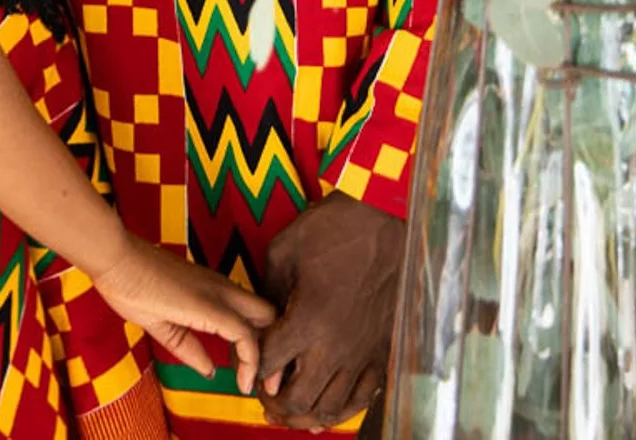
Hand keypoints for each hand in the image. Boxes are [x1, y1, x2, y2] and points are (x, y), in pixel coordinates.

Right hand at [93, 233, 275, 395]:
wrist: (116, 261)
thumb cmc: (132, 284)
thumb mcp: (163, 325)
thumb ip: (189, 347)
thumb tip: (209, 370)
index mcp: (212, 289)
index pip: (253, 312)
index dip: (260, 341)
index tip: (252, 371)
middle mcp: (223, 288)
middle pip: (270, 314)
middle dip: (276, 347)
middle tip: (266, 380)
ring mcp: (219, 294)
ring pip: (266, 322)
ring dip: (268, 357)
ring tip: (259, 384)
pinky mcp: (210, 305)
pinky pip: (244, 334)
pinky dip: (251, 359)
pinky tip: (243, 380)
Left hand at [255, 195, 403, 429]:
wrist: (386, 219)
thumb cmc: (334, 228)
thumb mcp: (285, 250)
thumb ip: (269, 293)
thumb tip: (264, 323)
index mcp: (307, 320)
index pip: (268, 363)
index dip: (253, 369)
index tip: (249, 365)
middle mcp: (335, 347)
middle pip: (297, 399)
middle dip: (274, 405)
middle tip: (265, 401)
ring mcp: (362, 354)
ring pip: (329, 408)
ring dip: (305, 416)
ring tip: (290, 413)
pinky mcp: (383, 353)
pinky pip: (361, 400)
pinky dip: (340, 412)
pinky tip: (327, 409)